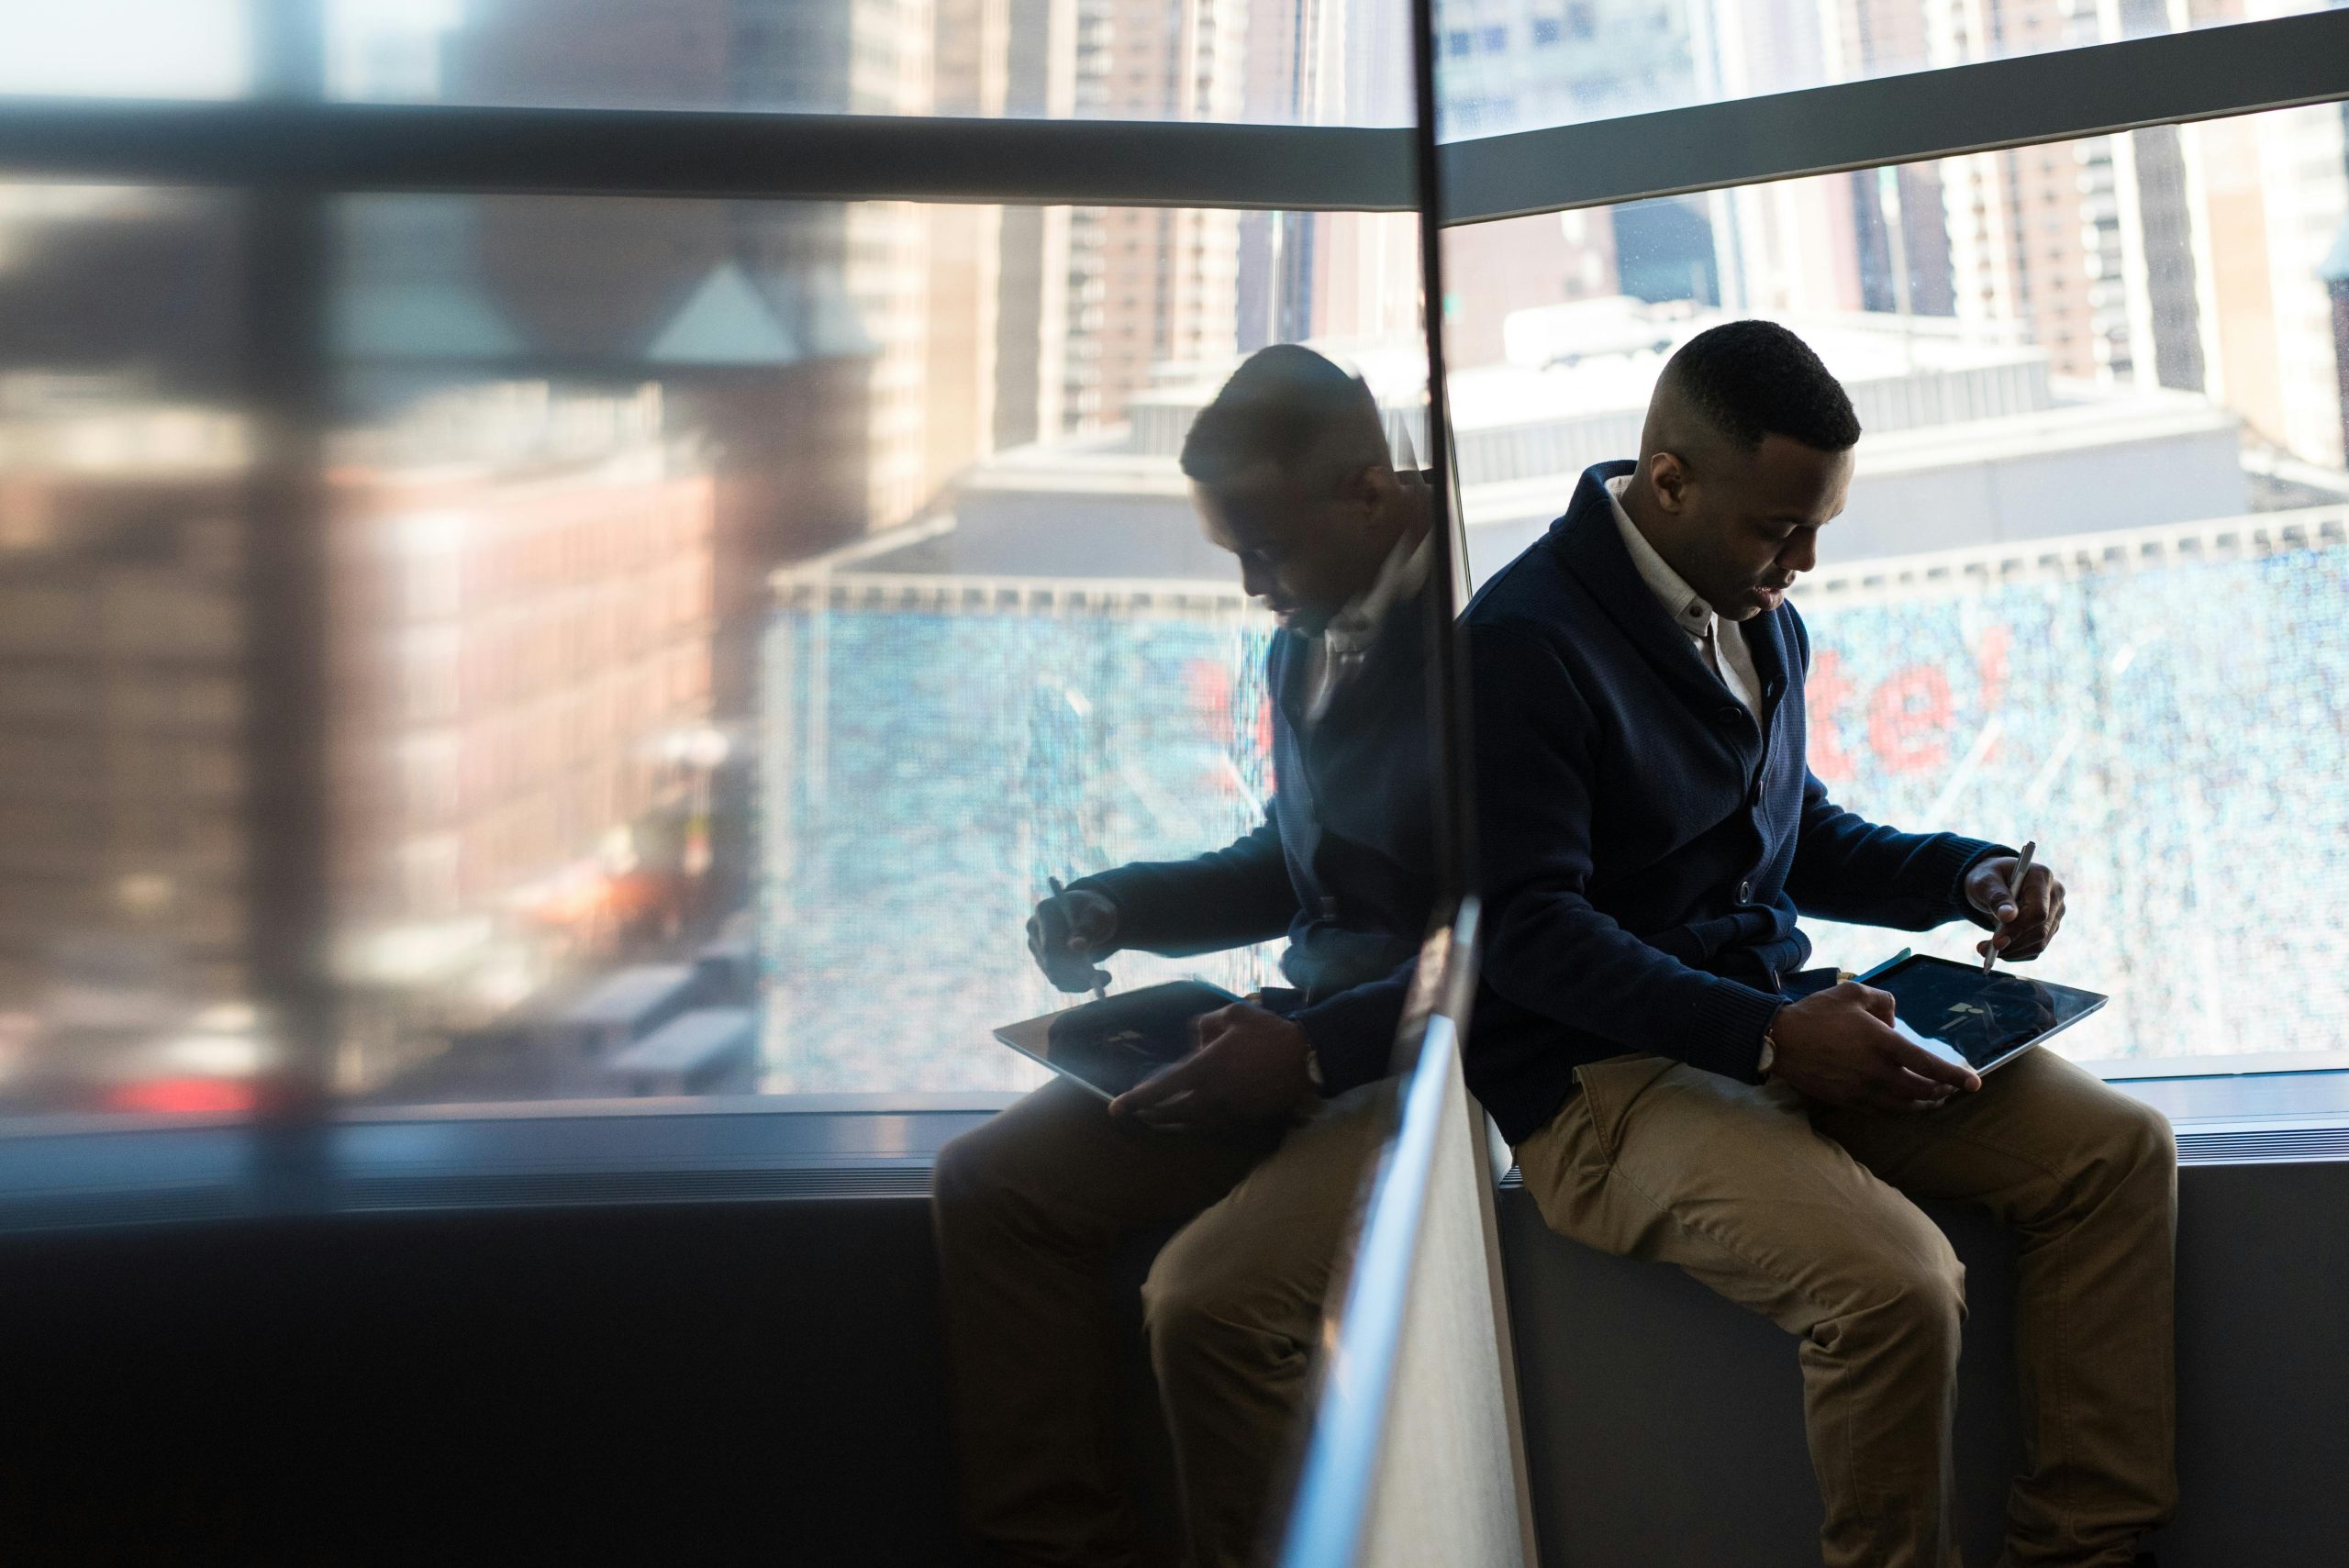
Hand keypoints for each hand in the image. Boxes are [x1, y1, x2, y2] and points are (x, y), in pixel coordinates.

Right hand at [1026, 888, 1117, 991]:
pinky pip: (1058, 980)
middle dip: (1077, 975)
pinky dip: (1077, 984)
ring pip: (1054, 975)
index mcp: (1045, 911)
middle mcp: (1034, 929)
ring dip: (1080, 982)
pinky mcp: (1041, 960)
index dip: (1068, 963)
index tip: (1091, 974)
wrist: (1089, 914)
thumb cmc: (1095, 911)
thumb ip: (1089, 927)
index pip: (1049, 945)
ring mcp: (1036, 946)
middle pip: (1049, 962)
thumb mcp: (1099, 914)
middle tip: (1106, 978)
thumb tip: (1076, 947)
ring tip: (1106, 977)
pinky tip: (1095, 979)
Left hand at [1109, 1003, 1314, 1128]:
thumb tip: (1194, 1040)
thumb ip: (1205, 1024)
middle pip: (1172, 1114)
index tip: (1115, 1108)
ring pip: (1191, 1124)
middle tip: (1137, 1114)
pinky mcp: (1244, 1118)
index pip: (1162, 1089)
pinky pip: (1212, 1125)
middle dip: (1151, 1115)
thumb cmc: (1268, 1032)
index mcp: (1206, 1068)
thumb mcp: (1233, 1013)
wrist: (1307, 1057)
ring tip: (1159, 1118)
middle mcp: (1213, 1095)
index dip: (1136, 1099)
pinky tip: (1192, 1118)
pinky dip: (1196, 1123)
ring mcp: (1229, 1110)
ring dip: (1172, 1123)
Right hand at [1766, 980, 1979, 1112]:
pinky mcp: (1849, 1101)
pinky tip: (1904, 1103)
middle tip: (1953, 1088)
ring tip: (1935, 1099)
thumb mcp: (1853, 993)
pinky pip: (1884, 1111)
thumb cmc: (1816, 1014)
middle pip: (1922, 1091)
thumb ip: (1883, 1000)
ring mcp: (1864, 1091)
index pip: (1930, 1066)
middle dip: (1943, 1092)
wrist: (1780, 1041)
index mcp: (1884, 1044)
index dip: (1956, 1076)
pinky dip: (1901, 1109)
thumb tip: (1894, 1017)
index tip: (1975, 1083)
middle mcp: (1879, 1072)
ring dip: (1925, 1104)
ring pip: (1905, 1106)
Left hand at [1964, 854, 2065, 963]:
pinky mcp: (2050, 927)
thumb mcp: (1985, 882)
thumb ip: (1997, 897)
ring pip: (2040, 943)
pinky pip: (2036, 948)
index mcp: (2041, 877)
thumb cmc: (1988, 878)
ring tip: (1985, 950)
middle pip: (2041, 930)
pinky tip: (1999, 950)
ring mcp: (2055, 913)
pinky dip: (2016, 954)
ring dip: (2012, 952)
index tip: (1996, 942)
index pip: (2038, 911)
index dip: (2018, 929)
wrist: (1992, 883)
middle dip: (2012, 944)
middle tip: (1983, 950)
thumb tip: (2008, 917)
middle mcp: (2055, 895)